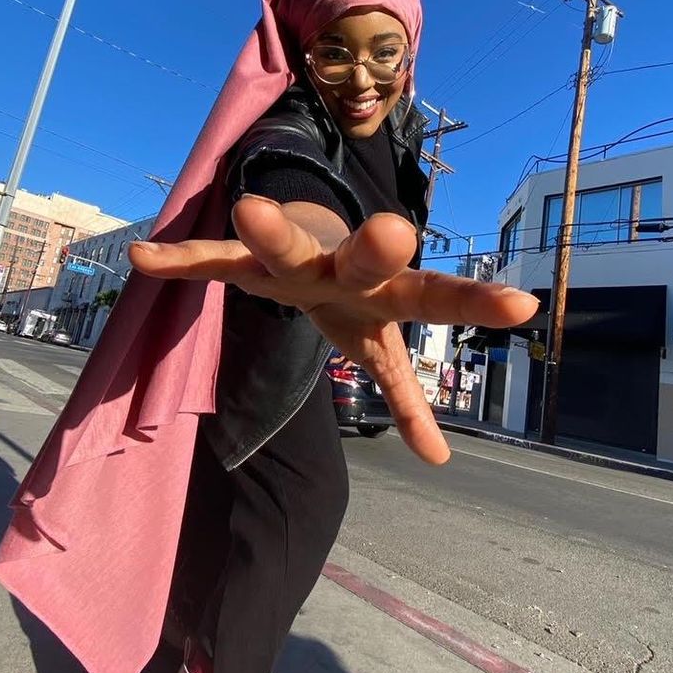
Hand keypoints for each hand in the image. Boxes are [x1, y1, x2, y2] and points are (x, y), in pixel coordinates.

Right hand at [130, 196, 537, 464]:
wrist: (303, 234)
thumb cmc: (348, 301)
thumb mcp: (375, 349)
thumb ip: (407, 401)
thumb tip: (440, 462)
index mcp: (382, 296)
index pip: (437, 299)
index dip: (478, 304)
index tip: (526, 305)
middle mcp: (343, 268)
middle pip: (366, 261)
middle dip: (379, 249)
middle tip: (396, 233)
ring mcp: (294, 257)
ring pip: (284, 244)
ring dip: (269, 232)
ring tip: (246, 210)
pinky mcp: (244, 253)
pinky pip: (212, 258)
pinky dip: (182, 260)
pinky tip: (146, 258)